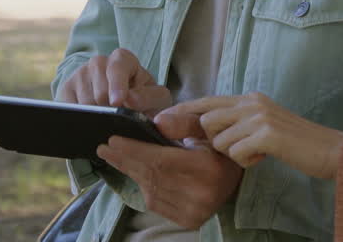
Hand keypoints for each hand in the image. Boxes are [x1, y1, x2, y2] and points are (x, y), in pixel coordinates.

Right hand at [58, 48, 171, 114]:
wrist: (121, 105)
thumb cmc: (143, 99)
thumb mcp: (156, 98)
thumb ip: (149, 97)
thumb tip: (130, 99)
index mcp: (123, 59)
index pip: (118, 67)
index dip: (117, 84)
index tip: (118, 102)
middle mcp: (99, 62)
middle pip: (100, 90)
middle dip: (109, 108)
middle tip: (118, 119)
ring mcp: (80, 74)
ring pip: (85, 102)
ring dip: (96, 116)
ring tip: (106, 120)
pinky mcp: (65, 89)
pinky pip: (69, 108)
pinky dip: (79, 118)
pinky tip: (90, 122)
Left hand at [95, 136, 242, 228]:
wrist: (239, 179)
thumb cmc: (220, 147)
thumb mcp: (209, 128)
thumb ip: (184, 122)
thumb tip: (157, 122)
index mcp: (208, 168)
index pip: (161, 160)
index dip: (134, 150)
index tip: (113, 140)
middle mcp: (202, 194)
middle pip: (152, 175)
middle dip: (125, 159)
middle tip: (104, 148)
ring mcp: (195, 211)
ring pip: (151, 189)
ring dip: (131, 172)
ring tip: (116, 157)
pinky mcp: (189, 220)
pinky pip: (156, 202)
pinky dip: (144, 186)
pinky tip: (138, 173)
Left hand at [163, 93, 342, 179]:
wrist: (330, 150)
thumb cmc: (297, 144)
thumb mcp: (264, 128)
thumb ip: (238, 124)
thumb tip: (203, 132)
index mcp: (251, 98)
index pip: (208, 101)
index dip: (184, 110)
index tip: (162, 119)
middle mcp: (253, 102)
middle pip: (207, 120)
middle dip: (212, 140)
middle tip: (237, 149)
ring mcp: (260, 116)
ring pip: (219, 140)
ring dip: (233, 154)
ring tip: (257, 153)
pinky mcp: (267, 134)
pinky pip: (236, 152)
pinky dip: (246, 161)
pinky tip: (264, 157)